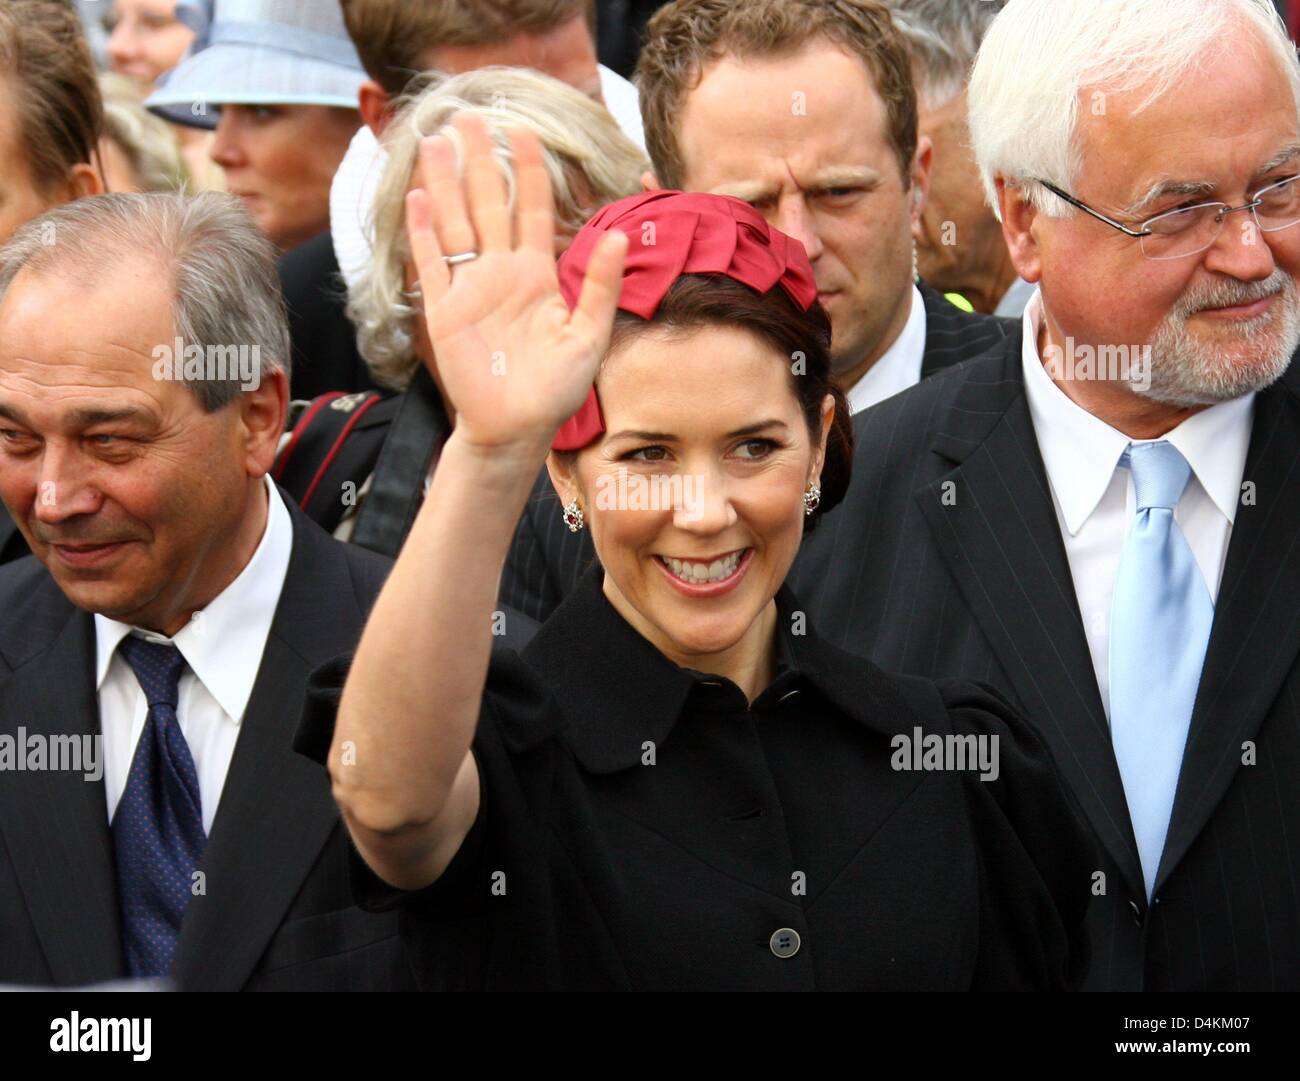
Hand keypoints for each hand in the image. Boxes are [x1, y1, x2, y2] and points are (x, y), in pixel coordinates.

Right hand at [405, 113, 626, 451]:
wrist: (515, 427)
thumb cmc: (556, 389)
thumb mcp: (589, 336)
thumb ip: (600, 285)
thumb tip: (621, 235)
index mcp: (536, 274)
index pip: (531, 209)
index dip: (528, 170)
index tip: (524, 129)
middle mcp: (500, 273)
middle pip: (487, 203)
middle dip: (479, 160)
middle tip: (470, 115)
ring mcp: (469, 288)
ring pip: (455, 223)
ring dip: (445, 183)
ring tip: (436, 140)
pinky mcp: (443, 310)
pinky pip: (433, 262)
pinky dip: (424, 230)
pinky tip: (420, 195)